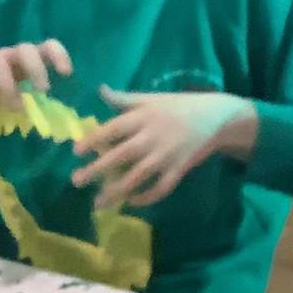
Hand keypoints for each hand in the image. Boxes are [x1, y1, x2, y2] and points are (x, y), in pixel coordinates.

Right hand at [0, 39, 72, 110]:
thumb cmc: (5, 99)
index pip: (47, 47)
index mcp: (28, 61)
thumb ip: (41, 103)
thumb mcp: (26, 99)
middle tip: (43, 91)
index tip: (66, 73)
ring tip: (15, 108)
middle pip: (25, 49)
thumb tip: (66, 125)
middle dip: (36, 69)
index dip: (58, 55)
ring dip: (8, 87)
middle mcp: (9, 56)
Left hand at [71, 87, 257, 209]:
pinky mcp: (179, 169)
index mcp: (144, 117)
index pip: (113, 129)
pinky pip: (161, 188)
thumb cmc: (180, 105)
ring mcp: (166, 156)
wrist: (216, 117)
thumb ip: (125, 99)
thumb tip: (100, 90)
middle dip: (98, 169)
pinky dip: (146, 198)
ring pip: (138, 177)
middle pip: (121, 155)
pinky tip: (131, 202)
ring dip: (116, 191)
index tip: (76, 151)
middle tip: (76, 181)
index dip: (93, 140)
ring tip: (98, 203)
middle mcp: (152, 137)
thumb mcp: (152, 98)